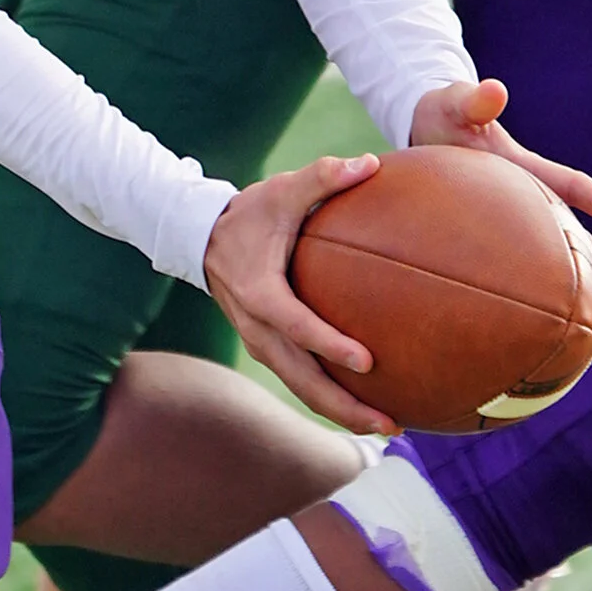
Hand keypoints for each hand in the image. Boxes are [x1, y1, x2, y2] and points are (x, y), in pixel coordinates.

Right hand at [204, 152, 400, 436]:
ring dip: (341, 412)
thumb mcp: (282, 190)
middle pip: (301, 379)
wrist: (202, 236)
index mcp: (260, 292)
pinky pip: (300, 380)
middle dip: (345, 406)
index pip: (297, 325)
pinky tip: (365, 405)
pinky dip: (329, 398)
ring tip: (386, 427)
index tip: (367, 361)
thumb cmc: (249, 213)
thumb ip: (323, 177)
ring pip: (301, 389)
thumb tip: (370, 163)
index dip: (329, 345)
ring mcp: (260, 342)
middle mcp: (257, 327)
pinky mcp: (267, 347)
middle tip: (390, 424)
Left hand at [407, 78, 591, 316]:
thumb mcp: (455, 103)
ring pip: (548, 263)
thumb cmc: (445, 114)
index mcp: (526, 171)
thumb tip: (493, 90)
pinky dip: (522, 297)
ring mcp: (509, 221)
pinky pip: (508, 270)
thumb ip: (473, 100)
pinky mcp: (485, 238)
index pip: (570, 186)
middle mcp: (527, 200)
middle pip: (572, 240)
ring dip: (571, 294)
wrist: (424, 130)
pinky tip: (528, 329)